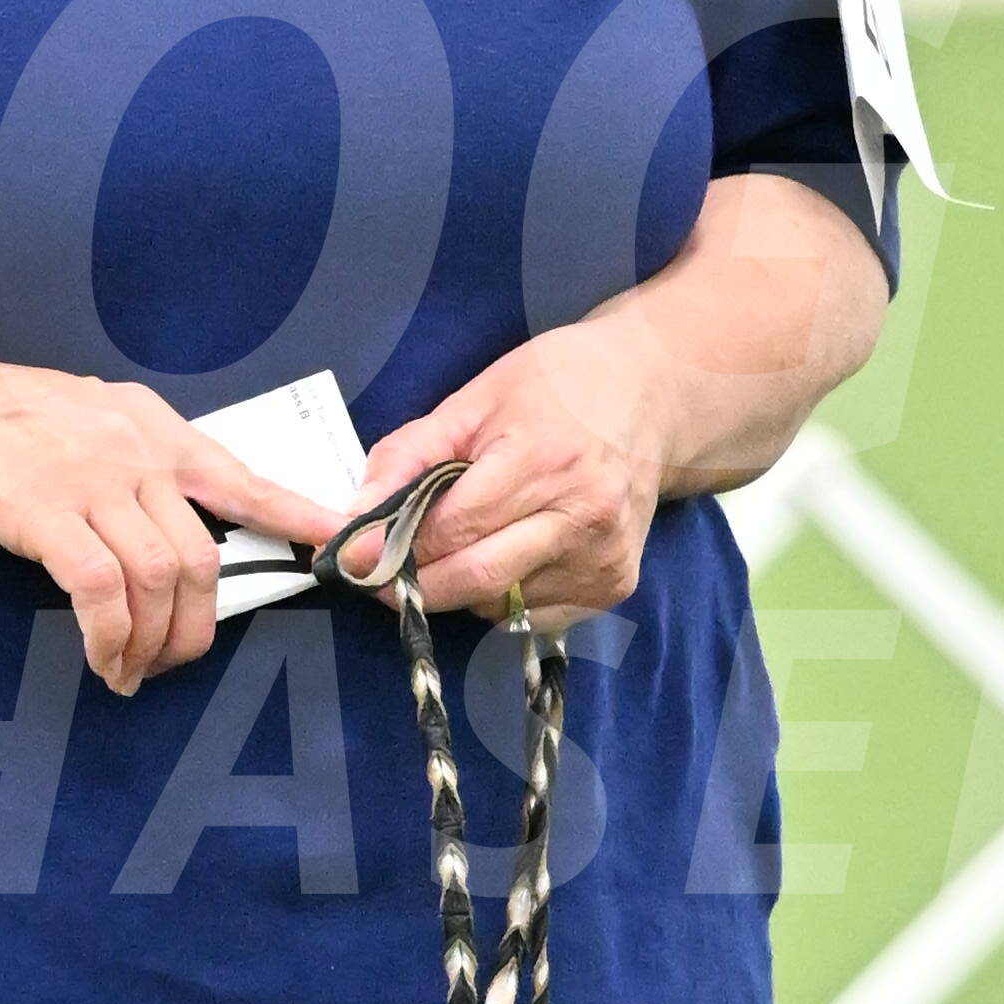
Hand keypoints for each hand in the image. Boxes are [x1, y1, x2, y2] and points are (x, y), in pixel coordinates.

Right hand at [0, 330, 319, 692]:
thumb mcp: (63, 416)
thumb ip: (118, 456)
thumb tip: (154, 514)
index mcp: (141, 421)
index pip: (236, 473)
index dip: (291, 515)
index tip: (335, 545)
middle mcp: (128, 443)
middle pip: (202, 553)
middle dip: (198, 625)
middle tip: (172, 663)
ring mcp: (85, 473)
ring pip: (162, 578)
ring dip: (153, 643)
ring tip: (130, 671)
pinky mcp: (37, 508)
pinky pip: (102, 591)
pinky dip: (111, 639)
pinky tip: (103, 660)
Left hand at [349, 312, 672, 626]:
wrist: (653, 395)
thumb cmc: (559, 387)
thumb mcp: (476, 399)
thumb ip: (409, 455)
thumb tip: (353, 518)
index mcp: (545, 460)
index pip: (453, 528)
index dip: (393, 547)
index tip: (350, 556)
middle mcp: (583, 517)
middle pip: (475, 578)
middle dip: (413, 583)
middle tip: (376, 577)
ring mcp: (603, 558)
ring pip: (498, 604)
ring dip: (459, 588)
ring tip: (453, 548)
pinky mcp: (615, 585)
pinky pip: (531, 615)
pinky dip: (500, 598)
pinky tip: (506, 556)